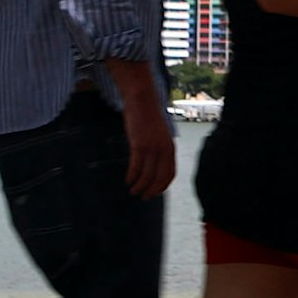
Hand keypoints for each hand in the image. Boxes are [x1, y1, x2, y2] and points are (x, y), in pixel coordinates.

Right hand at [106, 58, 175, 197]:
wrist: (142, 99)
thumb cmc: (149, 116)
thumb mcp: (159, 134)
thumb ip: (159, 148)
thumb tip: (154, 163)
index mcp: (170, 148)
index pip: (170, 174)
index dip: (162, 186)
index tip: (155, 193)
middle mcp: (164, 150)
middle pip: (159, 178)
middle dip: (151, 191)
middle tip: (143, 197)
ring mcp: (152, 148)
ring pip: (146, 176)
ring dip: (139, 187)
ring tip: (133, 191)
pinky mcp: (139, 145)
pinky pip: (135, 167)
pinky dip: (132, 177)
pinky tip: (127, 181)